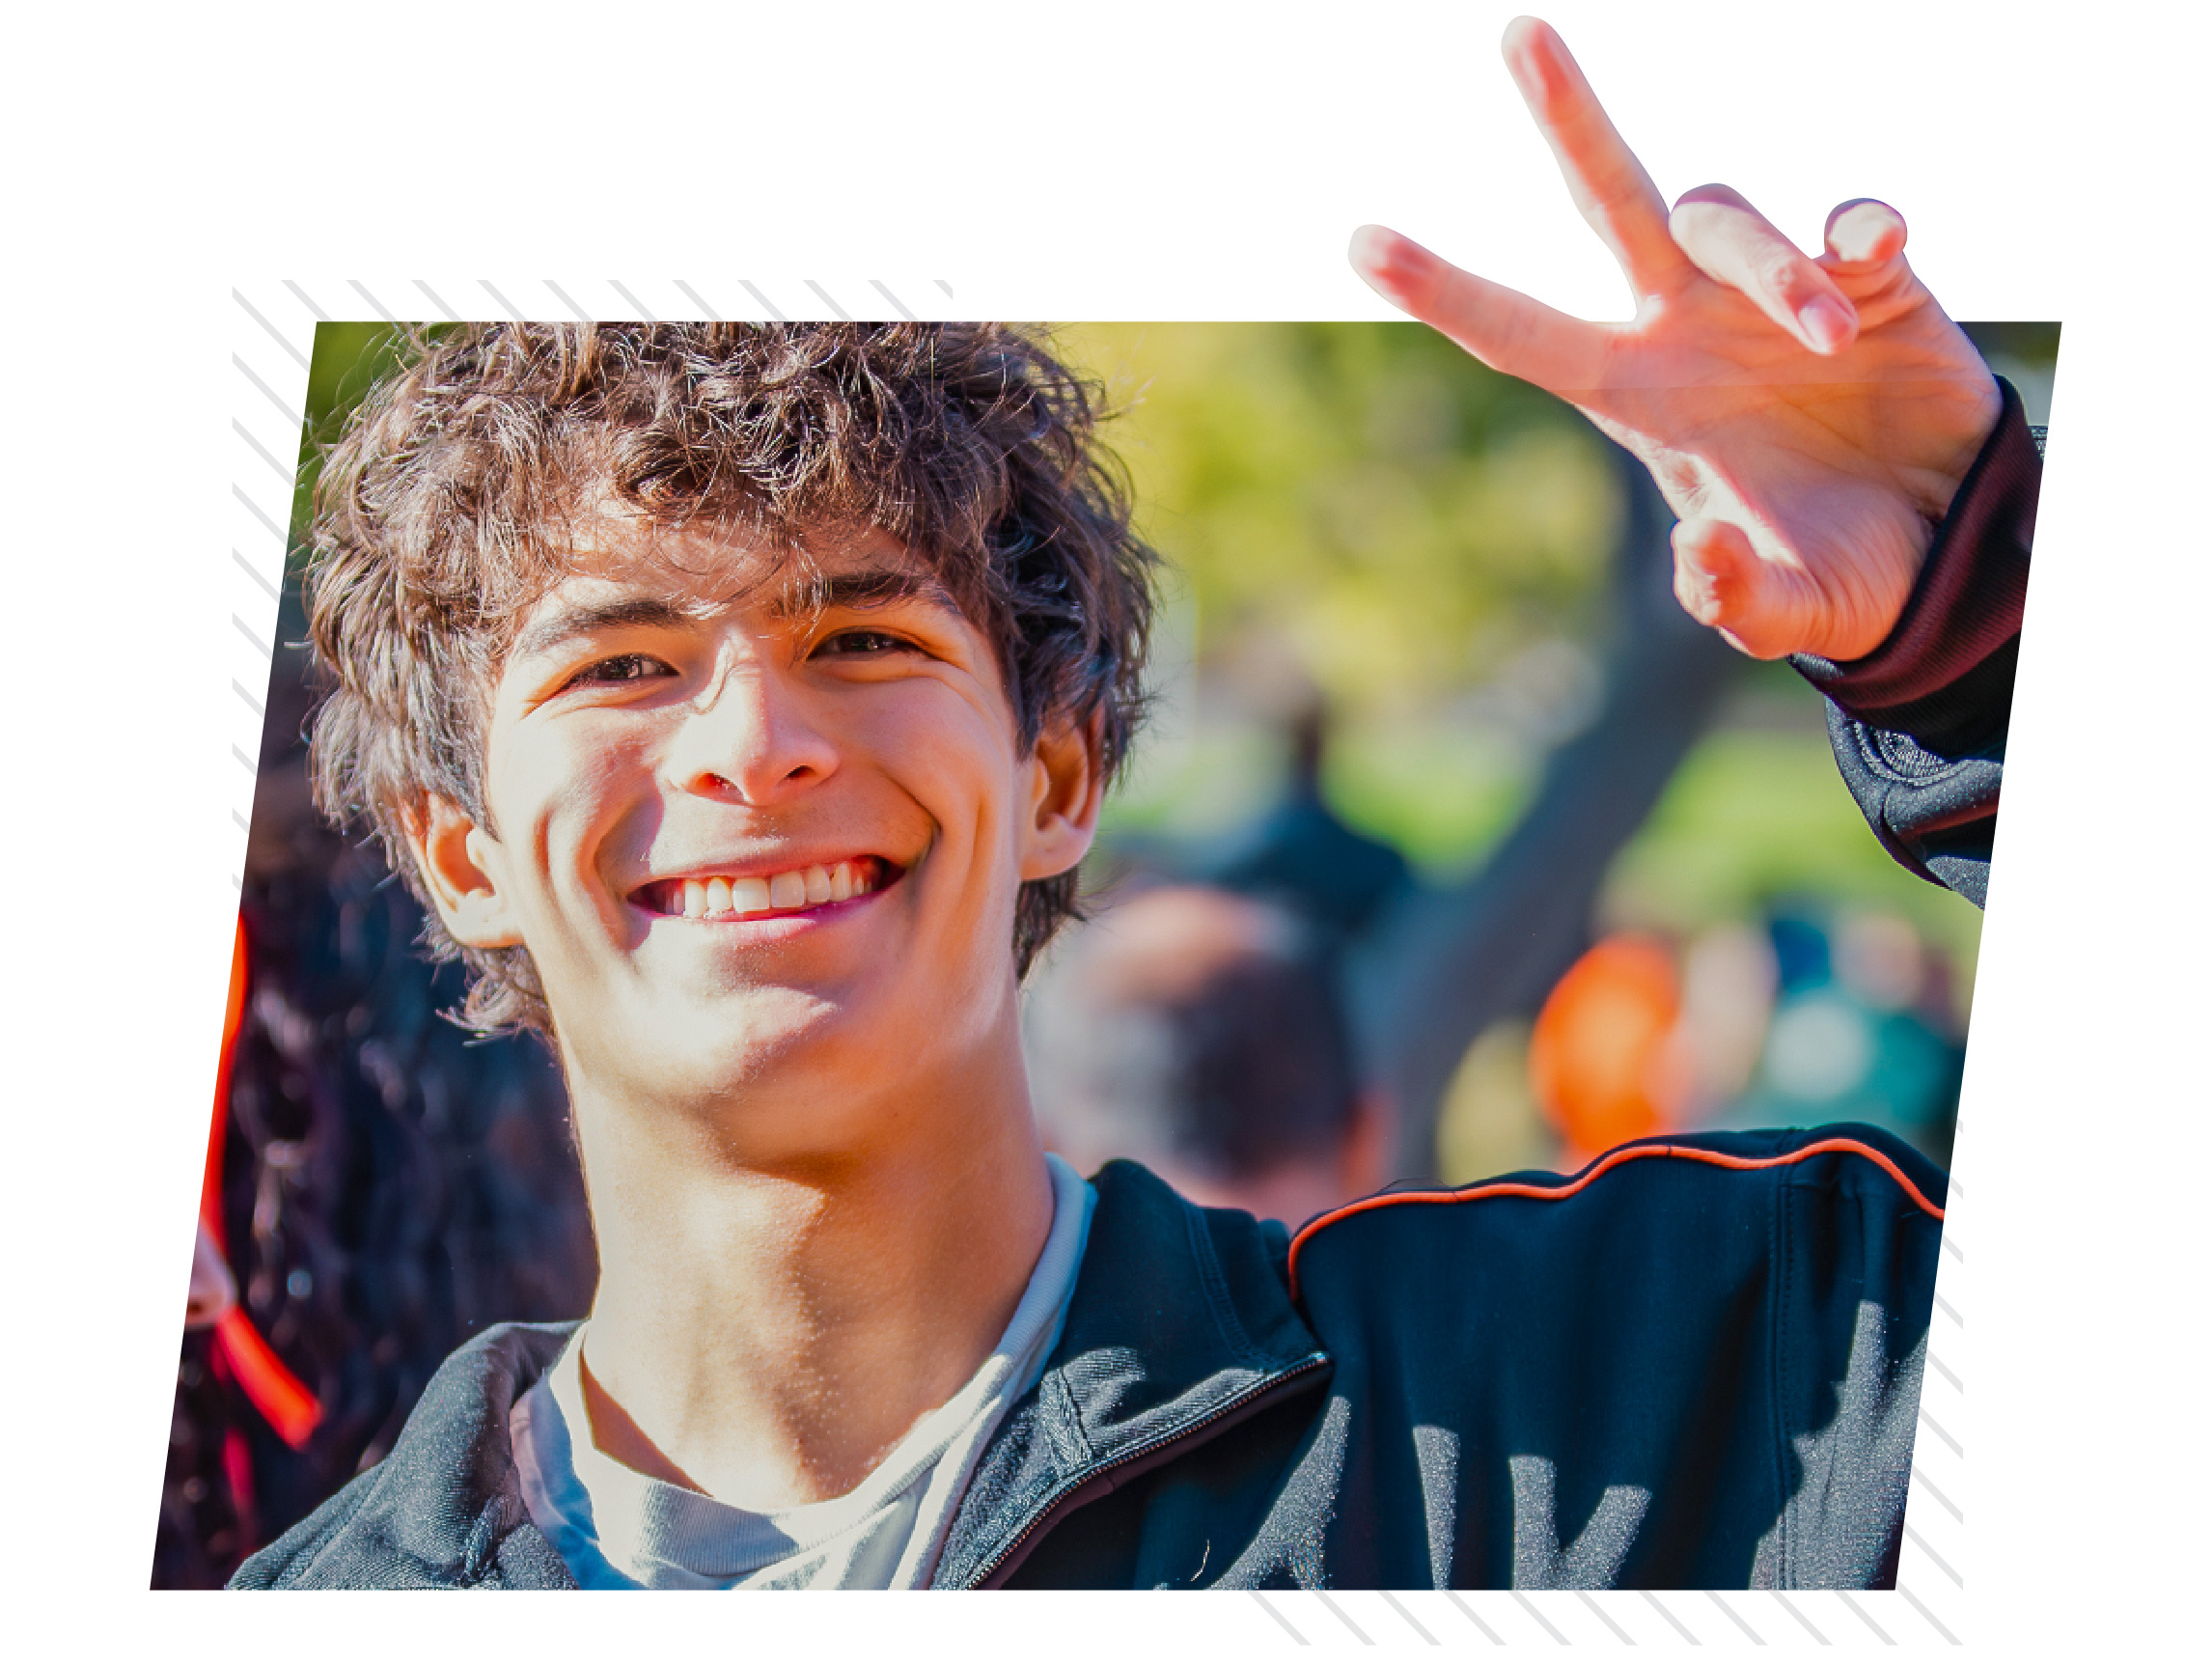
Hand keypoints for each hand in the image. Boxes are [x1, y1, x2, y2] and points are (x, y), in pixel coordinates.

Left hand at [1349, 16, 2002, 662]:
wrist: (1950, 545)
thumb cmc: (1841, 573)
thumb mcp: (1788, 610)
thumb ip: (1734, 600)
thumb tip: (1693, 554)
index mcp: (1640, 398)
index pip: (1523, 335)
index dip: (1445, 291)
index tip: (1360, 244)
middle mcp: (1689, 325)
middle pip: (1610, 200)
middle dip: (1568, 119)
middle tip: (1519, 33)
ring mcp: (1773, 291)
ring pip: (1733, 220)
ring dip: (1776, 270)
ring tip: (1833, 339)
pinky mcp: (1873, 276)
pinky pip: (1852, 219)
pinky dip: (1860, 228)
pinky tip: (1876, 257)